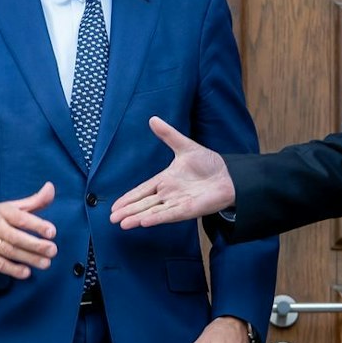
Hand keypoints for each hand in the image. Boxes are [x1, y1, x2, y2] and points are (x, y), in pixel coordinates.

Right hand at [0, 182, 57, 278]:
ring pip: (10, 252)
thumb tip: (50, 188)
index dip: (37, 225)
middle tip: (52, 250)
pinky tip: (26, 272)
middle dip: (36, 245)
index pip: (20, 218)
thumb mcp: (10, 206)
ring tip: (46, 263)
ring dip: (29, 258)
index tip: (51, 231)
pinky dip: (13, 270)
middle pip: (16, 237)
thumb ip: (34, 200)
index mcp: (3, 212)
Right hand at [110, 118, 235, 227]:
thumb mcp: (185, 146)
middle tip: (112, 219)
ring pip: (153, 212)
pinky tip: (144, 222)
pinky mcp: (189, 209)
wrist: (229, 174)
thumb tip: (153, 119)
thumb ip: (168, 135)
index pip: (142, 191)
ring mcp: (178, 203)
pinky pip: (170, 214)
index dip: (128, 198)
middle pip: (144, 204)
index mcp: (165, 180)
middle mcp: (169, 194)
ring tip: (122, 224)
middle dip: (128, 211)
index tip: (114, 207)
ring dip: (137, 218)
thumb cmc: (209, 163)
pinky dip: (157, 218)